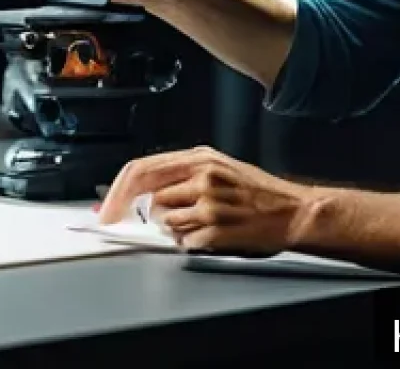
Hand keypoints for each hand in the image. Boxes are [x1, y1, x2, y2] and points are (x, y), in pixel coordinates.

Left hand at [98, 145, 315, 253]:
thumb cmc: (257, 191)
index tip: (106, 211)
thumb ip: (181, 175)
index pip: (141, 169)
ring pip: (165, 222)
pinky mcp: (217, 230)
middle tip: (167, 219)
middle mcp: (202, 176)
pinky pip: (184, 242)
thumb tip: (142, 194)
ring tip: (202, 223)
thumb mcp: (219, 167)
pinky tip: (212, 234)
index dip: (118, 192)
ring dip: (175, 229)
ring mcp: (209, 204)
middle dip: (152, 215)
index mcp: (199, 157)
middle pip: (150, 200)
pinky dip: (191, 243)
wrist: (293, 211)